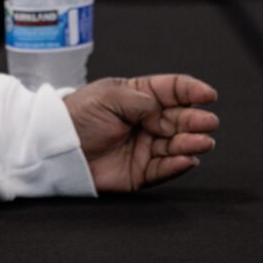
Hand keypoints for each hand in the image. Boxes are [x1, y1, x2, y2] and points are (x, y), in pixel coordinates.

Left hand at [64, 74, 219, 192]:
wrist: (54, 147)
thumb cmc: (75, 116)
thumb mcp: (108, 96)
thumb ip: (142, 102)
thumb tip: (166, 113)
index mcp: (138, 96)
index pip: (173, 91)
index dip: (192, 92)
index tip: (208, 95)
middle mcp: (146, 121)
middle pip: (180, 119)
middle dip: (195, 120)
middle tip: (207, 122)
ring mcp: (144, 147)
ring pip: (177, 145)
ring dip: (192, 143)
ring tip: (201, 141)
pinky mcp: (140, 172)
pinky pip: (164, 169)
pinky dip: (178, 165)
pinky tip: (187, 159)